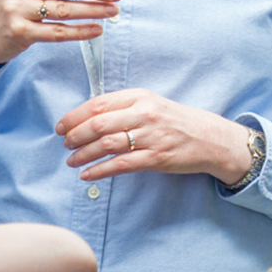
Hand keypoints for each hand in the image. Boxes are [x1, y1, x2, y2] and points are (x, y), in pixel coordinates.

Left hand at [56, 89, 252, 184]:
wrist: (209, 138)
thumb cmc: (176, 121)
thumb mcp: (151, 104)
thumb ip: (123, 107)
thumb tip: (87, 118)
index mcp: (140, 97)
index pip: (98, 103)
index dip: (74, 116)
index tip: (61, 126)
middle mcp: (144, 114)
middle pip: (98, 124)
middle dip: (75, 135)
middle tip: (65, 144)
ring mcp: (150, 136)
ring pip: (106, 145)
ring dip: (82, 154)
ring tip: (71, 161)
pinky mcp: (155, 158)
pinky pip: (120, 165)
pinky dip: (99, 171)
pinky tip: (87, 175)